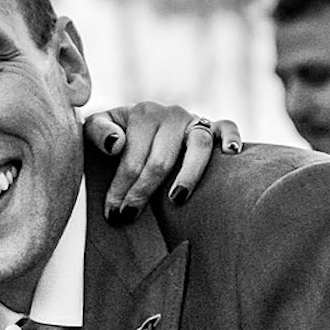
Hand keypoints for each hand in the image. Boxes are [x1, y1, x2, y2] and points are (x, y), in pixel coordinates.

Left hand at [84, 106, 242, 218]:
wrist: (140, 122)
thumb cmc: (117, 132)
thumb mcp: (98, 126)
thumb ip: (98, 131)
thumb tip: (116, 145)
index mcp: (142, 114)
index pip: (132, 157)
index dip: (121, 187)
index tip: (113, 213)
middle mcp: (170, 114)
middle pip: (161, 159)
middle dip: (143, 191)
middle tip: (129, 216)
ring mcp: (194, 120)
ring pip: (198, 146)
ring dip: (188, 175)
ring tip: (176, 199)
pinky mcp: (214, 126)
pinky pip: (228, 126)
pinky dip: (231, 138)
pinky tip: (230, 153)